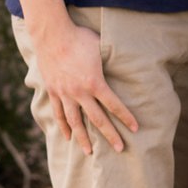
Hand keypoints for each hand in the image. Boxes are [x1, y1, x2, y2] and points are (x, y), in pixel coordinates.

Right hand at [23, 11, 137, 153]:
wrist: (51, 34)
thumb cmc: (79, 37)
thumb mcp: (100, 46)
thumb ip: (110, 59)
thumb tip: (126, 60)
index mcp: (94, 82)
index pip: (114, 105)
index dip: (126, 117)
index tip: (135, 128)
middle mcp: (79, 92)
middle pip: (97, 119)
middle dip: (110, 135)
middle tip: (120, 149)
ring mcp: (64, 93)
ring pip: (75, 122)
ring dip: (83, 139)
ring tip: (89, 153)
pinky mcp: (53, 91)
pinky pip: (58, 113)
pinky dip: (63, 126)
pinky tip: (68, 137)